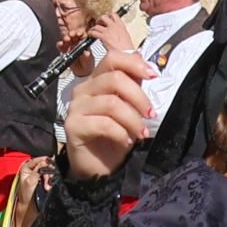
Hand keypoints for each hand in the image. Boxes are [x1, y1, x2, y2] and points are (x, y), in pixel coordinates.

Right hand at [55, 49, 160, 181]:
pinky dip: (122, 134)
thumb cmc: (113, 136)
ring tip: (142, 133)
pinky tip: (127, 142)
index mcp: (96, 81)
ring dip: (133, 120)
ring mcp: (75, 107)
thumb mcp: (128, 108)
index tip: (153, 75)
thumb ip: (133, 87)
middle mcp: (83, 89)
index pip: (112, 58)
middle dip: (139, 97)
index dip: (134, 63)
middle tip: (151, 114)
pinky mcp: (73, 126)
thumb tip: (148, 67)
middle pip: (115, 78)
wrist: (98, 168)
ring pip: (111, 103)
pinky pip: (104, 124)